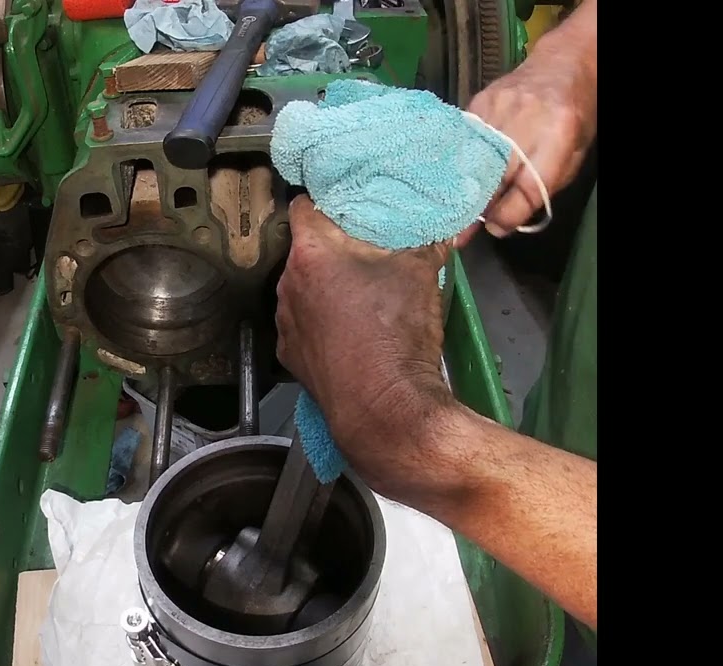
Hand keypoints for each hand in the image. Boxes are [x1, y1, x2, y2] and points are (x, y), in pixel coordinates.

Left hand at [276, 197, 460, 506]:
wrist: (385, 410)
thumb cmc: (397, 334)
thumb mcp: (421, 270)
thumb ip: (424, 236)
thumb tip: (436, 218)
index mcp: (310, 253)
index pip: (306, 204)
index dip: (330, 198)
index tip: (351, 200)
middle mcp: (286, 284)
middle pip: (307, 247)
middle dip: (335, 243)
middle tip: (368, 243)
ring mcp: (285, 321)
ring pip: (304, 286)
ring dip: (328, 282)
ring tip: (365, 289)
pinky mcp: (291, 353)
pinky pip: (305, 321)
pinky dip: (323, 318)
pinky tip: (352, 327)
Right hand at [458, 13, 597, 242]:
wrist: (565, 64)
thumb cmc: (575, 116)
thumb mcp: (574, 155)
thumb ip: (544, 187)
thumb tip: (505, 221)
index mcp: (559, 134)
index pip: (526, 187)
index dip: (507, 214)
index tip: (495, 229)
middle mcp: (526, 119)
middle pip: (494, 176)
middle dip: (477, 208)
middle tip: (458, 233)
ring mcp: (498, 107)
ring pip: (471, 161)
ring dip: (461, 188)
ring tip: (450, 209)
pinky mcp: (479, 101)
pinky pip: (461, 141)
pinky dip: (456, 162)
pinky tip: (450, 176)